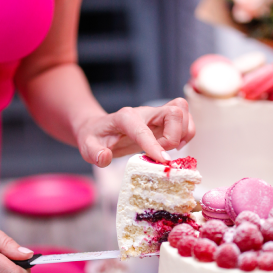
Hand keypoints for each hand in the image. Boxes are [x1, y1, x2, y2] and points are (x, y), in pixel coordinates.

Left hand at [77, 98, 195, 167]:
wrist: (99, 128)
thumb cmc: (94, 138)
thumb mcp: (87, 147)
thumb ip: (94, 153)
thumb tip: (105, 157)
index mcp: (125, 117)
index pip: (143, 128)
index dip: (155, 145)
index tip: (163, 161)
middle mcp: (144, 112)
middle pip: (174, 111)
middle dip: (174, 136)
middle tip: (162, 154)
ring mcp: (156, 114)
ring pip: (183, 111)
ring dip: (184, 133)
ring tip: (171, 149)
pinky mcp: (164, 120)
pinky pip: (185, 119)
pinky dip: (186, 133)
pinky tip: (174, 146)